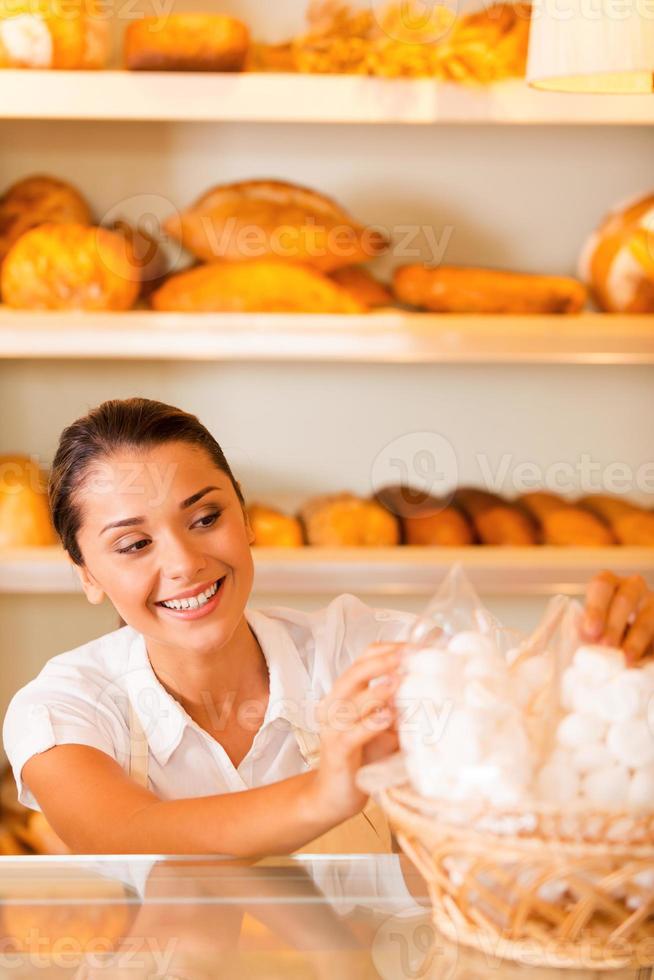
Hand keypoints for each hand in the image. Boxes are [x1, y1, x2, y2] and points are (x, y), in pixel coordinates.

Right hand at [314, 643, 402, 821]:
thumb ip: (397, 706)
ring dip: (377, 690)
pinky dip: (370, 723)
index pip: (364, 659)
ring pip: (352, 701)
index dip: (389, 649)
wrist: (334, 795)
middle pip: (355, 673)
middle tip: (410, 657)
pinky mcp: (337, 750)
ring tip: (399, 681)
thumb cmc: (363, 755)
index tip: (417, 647)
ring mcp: (333, 727)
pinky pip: (352, 733)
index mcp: (346, 693)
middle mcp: (335, 704)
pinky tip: (387, 717)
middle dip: (383, 662)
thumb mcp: (383, 725)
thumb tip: (433, 687)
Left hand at [582, 571, 653, 664]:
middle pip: (625, 600)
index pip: (601, 585)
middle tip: (605, 646)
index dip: (596, 608)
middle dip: (614, 625)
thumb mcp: (594, 624)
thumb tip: (585, 639)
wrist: (629, 635)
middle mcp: (633, 588)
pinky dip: (650, 651)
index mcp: (609, 583)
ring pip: (646, 619)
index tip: (591, 631)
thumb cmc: (603, 628)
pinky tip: (642, 662)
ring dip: (634, 641)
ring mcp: (652, 604)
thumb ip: (588, 629)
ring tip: (624, 659)